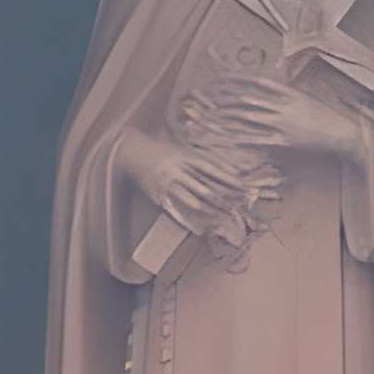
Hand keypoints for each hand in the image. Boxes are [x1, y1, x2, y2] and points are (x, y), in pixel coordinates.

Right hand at [124, 133, 254, 229]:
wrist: (130, 152)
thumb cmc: (161, 151)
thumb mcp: (183, 150)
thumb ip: (205, 160)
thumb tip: (233, 170)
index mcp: (185, 158)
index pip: (212, 170)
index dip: (228, 179)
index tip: (243, 186)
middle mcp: (177, 170)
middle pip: (204, 187)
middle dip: (221, 198)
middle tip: (237, 206)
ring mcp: (167, 184)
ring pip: (191, 199)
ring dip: (208, 208)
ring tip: (221, 215)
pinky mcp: (157, 195)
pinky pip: (175, 208)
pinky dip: (188, 217)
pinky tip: (198, 222)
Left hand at [216, 76, 364, 161]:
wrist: (342, 133)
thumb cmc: (325, 114)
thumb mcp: (307, 94)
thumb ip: (289, 84)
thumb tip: (279, 64)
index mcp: (289, 92)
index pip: (256, 82)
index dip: (237, 80)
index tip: (221, 79)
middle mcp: (284, 106)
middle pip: (248, 99)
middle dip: (226, 98)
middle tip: (210, 98)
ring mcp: (283, 124)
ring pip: (249, 118)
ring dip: (229, 117)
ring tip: (213, 116)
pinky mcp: (285, 141)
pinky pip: (259, 139)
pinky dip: (243, 138)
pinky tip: (229, 138)